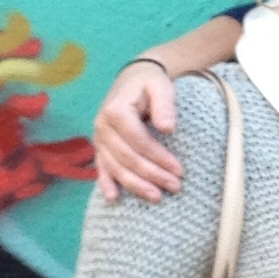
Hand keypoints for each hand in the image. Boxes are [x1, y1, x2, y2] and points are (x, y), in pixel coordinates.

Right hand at [94, 64, 182, 202]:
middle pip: (127, 157)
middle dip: (152, 174)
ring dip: (135, 185)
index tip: (179, 170)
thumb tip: (167, 128)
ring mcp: (99, 138)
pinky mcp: (100, 147)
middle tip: (175, 186)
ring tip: (156, 197)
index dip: (158, 157)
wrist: (134, 78)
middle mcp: (103, 125)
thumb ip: (165, 105)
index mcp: (116, 110)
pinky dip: (106, 183)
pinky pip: (101, 167)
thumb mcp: (161, 86)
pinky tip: (114, 198)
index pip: (139, 140)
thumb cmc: (150, 83)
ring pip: (115, 167)